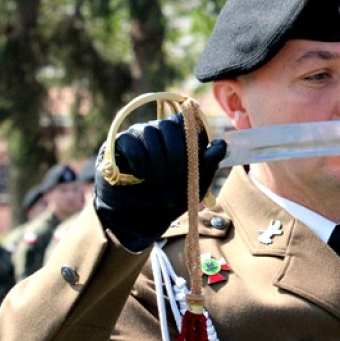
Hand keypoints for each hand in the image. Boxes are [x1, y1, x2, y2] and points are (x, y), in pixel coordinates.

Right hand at [94, 113, 226, 250]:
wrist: (137, 220)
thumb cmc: (167, 201)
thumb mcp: (193, 187)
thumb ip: (207, 165)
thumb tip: (221, 144)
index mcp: (179, 139)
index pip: (188, 121)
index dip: (191, 135)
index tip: (192, 157)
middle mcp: (159, 132)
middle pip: (169, 125)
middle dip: (174, 154)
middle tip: (172, 177)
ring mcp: (137, 135)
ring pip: (150, 132)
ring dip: (156, 162)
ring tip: (155, 181)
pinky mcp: (118, 144)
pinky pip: (131, 143)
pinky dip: (139, 163)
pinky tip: (138, 176)